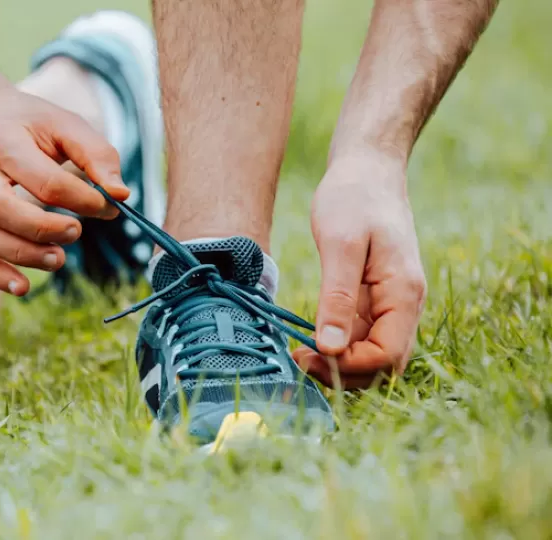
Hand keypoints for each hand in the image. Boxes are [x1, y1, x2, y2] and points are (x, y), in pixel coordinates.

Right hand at [0, 84, 128, 295]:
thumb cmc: (27, 123)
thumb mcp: (65, 123)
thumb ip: (97, 155)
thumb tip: (121, 196)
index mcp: (3, 140)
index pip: (43, 179)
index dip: (80, 199)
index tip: (106, 206)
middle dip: (41, 229)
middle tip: (76, 233)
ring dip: (21, 255)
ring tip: (59, 260)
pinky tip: (23, 288)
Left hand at [293, 151, 426, 388]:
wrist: (367, 169)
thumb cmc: (354, 199)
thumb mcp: (340, 245)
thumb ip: (338, 298)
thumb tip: (331, 348)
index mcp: (404, 294)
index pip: (387, 357)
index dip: (349, 368)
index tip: (307, 355)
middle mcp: (404, 306)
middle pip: (383, 366)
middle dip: (343, 373)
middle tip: (298, 359)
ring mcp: (391, 305)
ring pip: (372, 356)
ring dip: (339, 365)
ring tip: (299, 353)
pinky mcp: (375, 300)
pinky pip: (362, 337)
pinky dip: (338, 347)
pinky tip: (307, 339)